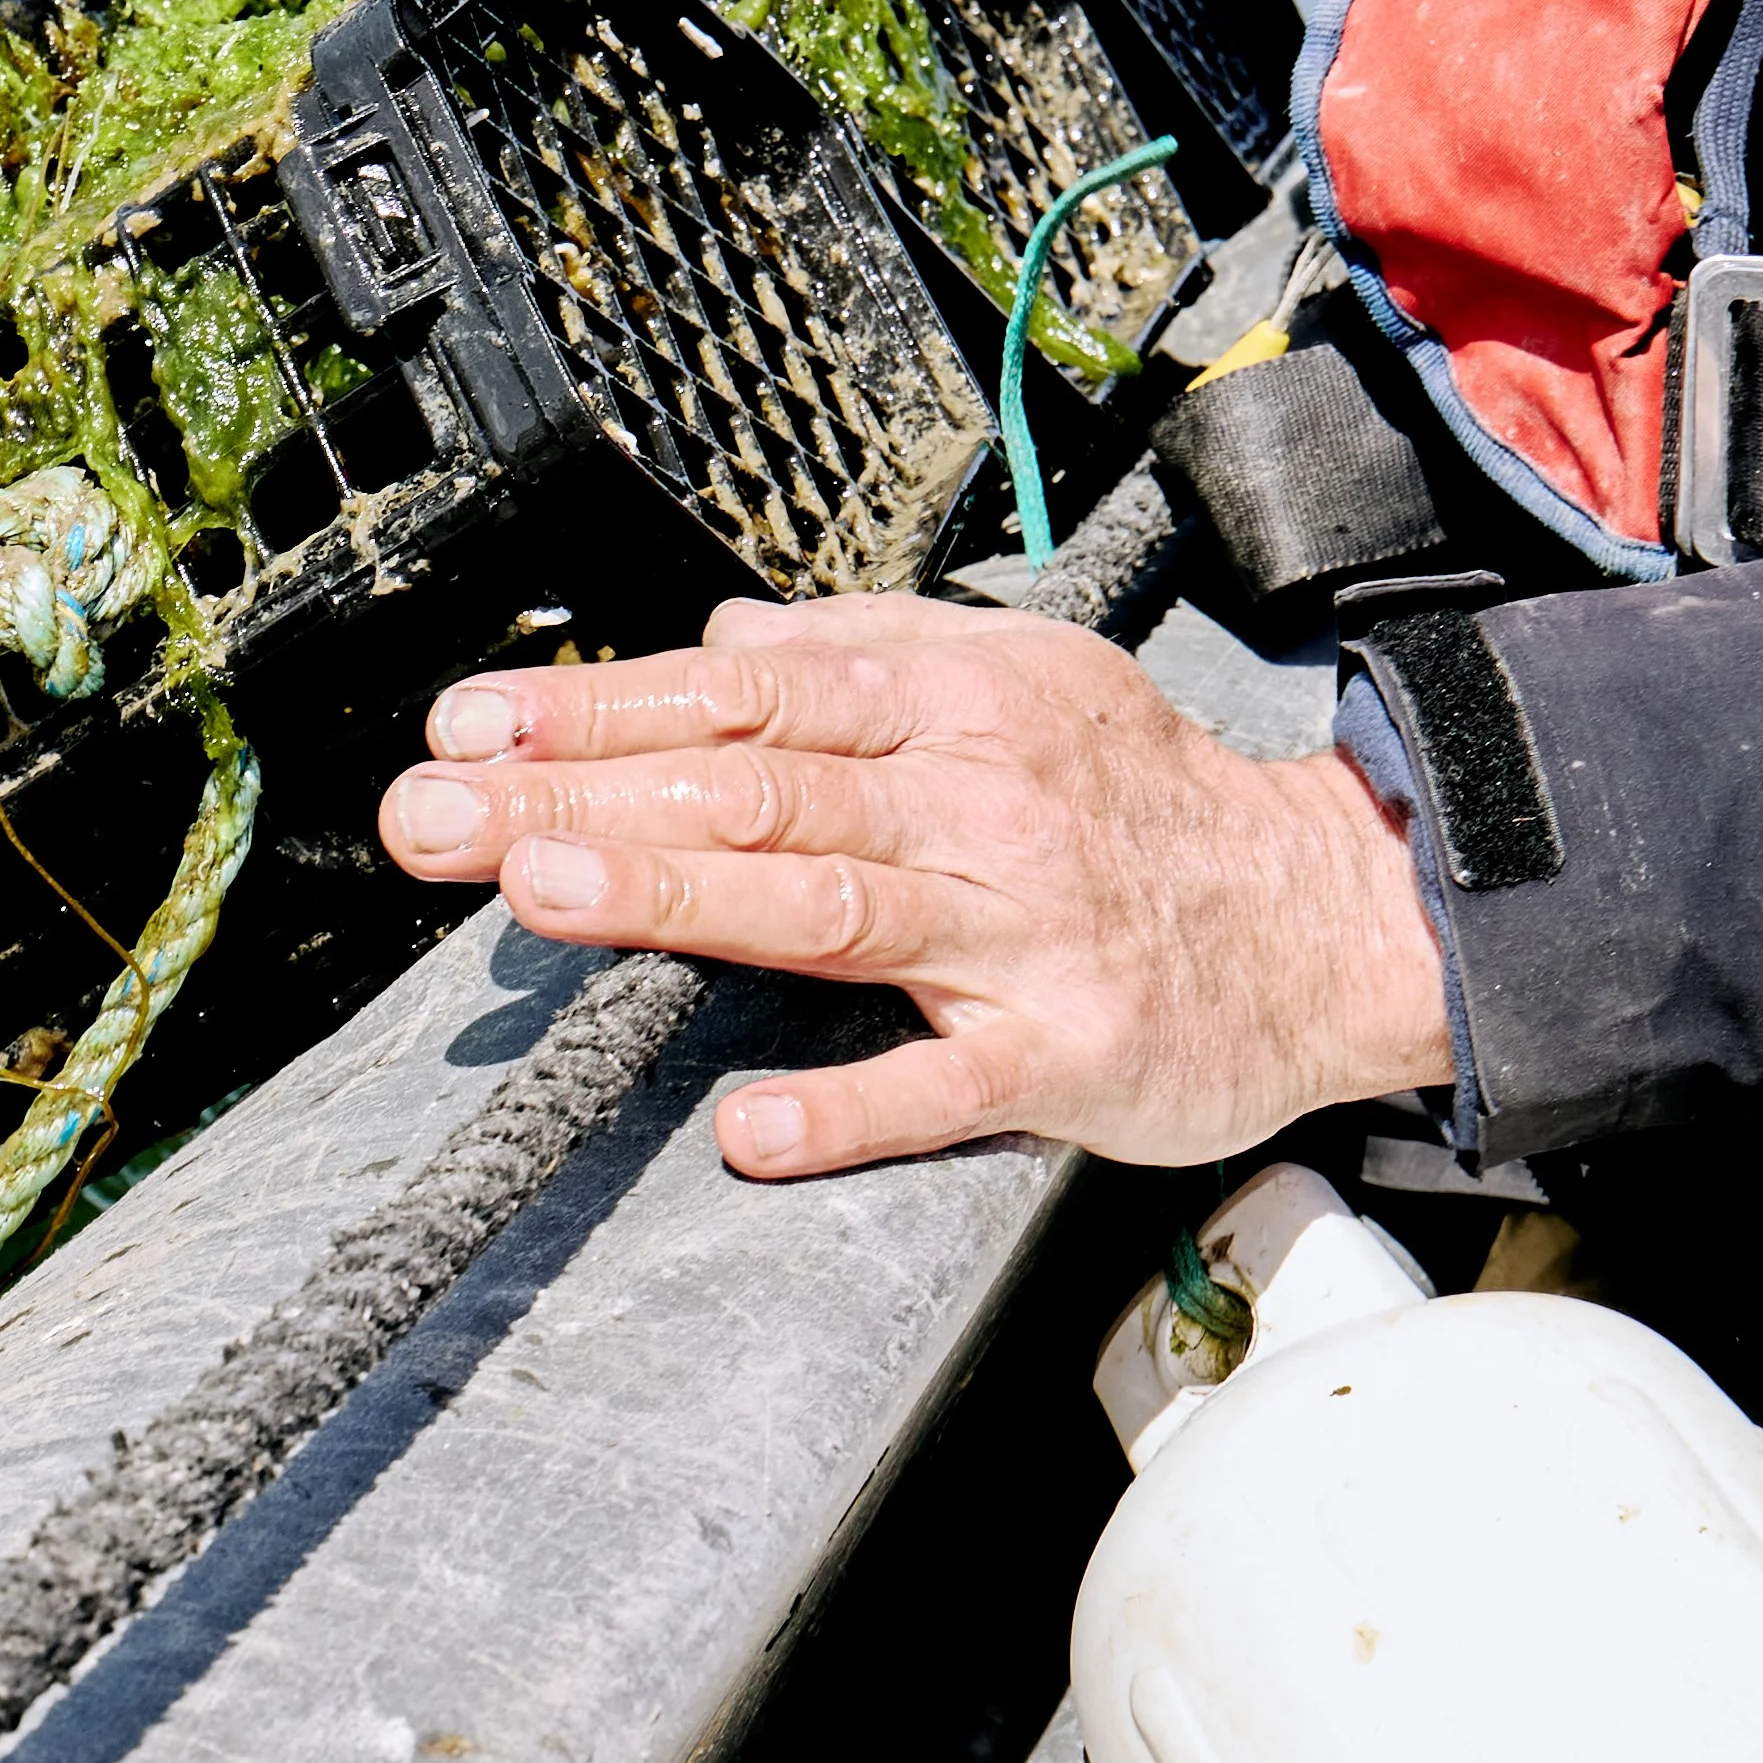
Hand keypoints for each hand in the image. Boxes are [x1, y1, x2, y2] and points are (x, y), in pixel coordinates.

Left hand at [377, 599, 1456, 1179]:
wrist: (1328, 915)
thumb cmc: (1145, 804)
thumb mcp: (1019, 677)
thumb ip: (863, 650)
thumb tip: (720, 633)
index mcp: (950, 701)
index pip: (741, 690)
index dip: (597, 708)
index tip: (467, 725)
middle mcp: (975, 801)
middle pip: (751, 789)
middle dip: (579, 795)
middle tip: (435, 815)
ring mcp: (1017, 933)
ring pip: (828, 906)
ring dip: (679, 895)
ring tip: (549, 890)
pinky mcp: (1063, 1054)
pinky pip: (943, 1087)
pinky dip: (847, 1112)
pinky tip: (749, 1129)